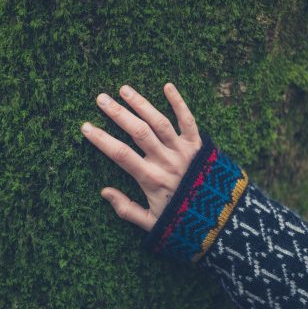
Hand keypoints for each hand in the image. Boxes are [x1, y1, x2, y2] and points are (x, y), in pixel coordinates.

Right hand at [80, 83, 202, 231]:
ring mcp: (183, 150)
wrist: (221, 219)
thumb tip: (104, 192)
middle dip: (118, 113)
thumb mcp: (152, 223)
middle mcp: (165, 160)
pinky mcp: (198, 144)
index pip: (120, 154)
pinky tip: (167, 86)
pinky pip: (188, 120)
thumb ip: (127, 209)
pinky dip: (179, 102)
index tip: (86, 127)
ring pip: (159, 122)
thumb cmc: (184, 220)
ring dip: (141, 104)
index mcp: (151, 179)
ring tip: (124, 90)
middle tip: (101, 99)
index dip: (101, 139)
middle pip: (138, 131)